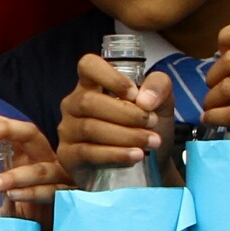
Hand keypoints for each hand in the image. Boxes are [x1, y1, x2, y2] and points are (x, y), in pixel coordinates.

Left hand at [0, 112, 66, 221]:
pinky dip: (32, 194)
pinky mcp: (65, 198)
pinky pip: (50, 193)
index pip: (11, 126)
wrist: (47, 229)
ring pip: (39, 169)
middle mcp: (44, 157)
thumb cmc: (19, 203)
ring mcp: (58, 176)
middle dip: (5, 131)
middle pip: (30, 134)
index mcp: (28, 150)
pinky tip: (13, 197)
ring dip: (13, 176)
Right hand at [57, 55, 166, 180]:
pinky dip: (115, 154)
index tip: (135, 95)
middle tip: (153, 124)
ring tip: (152, 142)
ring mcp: (68, 130)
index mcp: (92, 84)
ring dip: (126, 135)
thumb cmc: (146, 127)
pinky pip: (88, 152)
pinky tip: (136, 156)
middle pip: (89, 102)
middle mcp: (74, 104)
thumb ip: (159, 87)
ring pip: (90, 128)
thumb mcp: (161, 102)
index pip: (88, 66)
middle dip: (127, 114)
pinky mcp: (68, 156)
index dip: (111, 77)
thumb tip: (144, 100)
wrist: (148, 165)